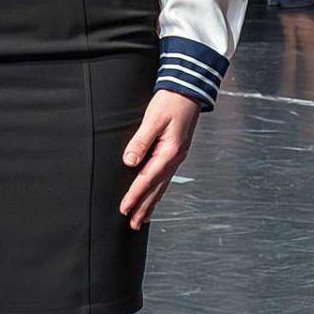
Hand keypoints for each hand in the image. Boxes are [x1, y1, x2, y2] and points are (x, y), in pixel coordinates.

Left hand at [119, 90, 200, 229]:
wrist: (189, 90)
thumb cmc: (172, 102)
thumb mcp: (153, 119)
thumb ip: (141, 140)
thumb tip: (129, 161)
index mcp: (169, 152)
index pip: (147, 179)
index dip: (135, 195)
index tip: (124, 208)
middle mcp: (175, 158)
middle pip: (157, 188)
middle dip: (144, 207)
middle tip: (133, 224)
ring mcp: (177, 156)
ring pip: (162, 185)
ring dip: (152, 202)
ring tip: (143, 218)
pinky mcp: (176, 152)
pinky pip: (166, 177)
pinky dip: (159, 190)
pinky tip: (155, 195)